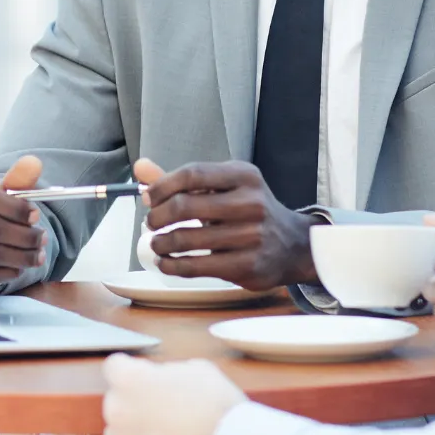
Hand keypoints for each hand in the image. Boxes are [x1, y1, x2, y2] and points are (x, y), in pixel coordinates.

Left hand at [102, 355, 245, 434]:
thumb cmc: (217, 408)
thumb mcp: (195, 369)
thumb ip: (166, 372)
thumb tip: (161, 380)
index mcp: (131, 382)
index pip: (113, 367)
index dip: (129, 368)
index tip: (137, 372)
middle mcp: (119, 414)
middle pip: (116, 401)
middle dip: (135, 401)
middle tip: (163, 404)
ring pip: (122, 433)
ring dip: (137, 430)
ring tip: (170, 432)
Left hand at [135, 158, 316, 289]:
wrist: (293, 244)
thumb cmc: (249, 211)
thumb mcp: (224, 187)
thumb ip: (183, 179)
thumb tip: (140, 168)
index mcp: (244, 175)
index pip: (193, 173)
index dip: (162, 186)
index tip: (148, 197)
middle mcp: (251, 202)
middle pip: (185, 206)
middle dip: (158, 216)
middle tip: (151, 223)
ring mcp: (251, 235)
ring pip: (186, 239)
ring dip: (161, 243)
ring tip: (156, 244)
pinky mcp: (248, 264)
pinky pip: (196, 266)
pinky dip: (172, 265)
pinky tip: (166, 262)